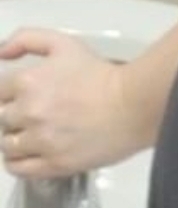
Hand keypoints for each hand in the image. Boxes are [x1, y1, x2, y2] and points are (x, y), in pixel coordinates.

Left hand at [0, 29, 140, 177]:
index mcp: (26, 82)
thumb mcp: (63, 44)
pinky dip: (16, 163)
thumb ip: (26, 39)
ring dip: (15, 140)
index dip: (8, 96)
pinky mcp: (55, 164)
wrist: (134, 106)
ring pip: (7, 145)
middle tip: (33, 117)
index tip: (20, 99)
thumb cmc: (101, 75)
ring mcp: (41, 141)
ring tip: (32, 138)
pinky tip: (26, 156)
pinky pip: (18, 168)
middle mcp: (28, 113)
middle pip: (1, 119)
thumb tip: (0, 53)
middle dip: (13, 117)